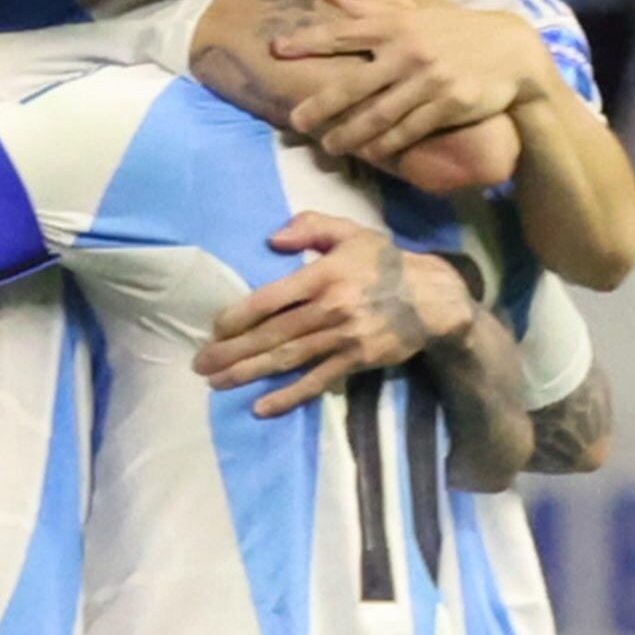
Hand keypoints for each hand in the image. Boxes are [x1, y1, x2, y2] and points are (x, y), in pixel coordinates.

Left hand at [196, 212, 476, 410]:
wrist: (434, 298)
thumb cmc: (386, 263)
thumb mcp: (351, 232)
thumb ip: (311, 227)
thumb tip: (272, 239)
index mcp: (322, 276)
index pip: (270, 299)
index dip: (238, 316)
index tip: (214, 329)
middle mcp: (328, 308)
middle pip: (271, 333)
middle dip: (231, 351)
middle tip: (200, 365)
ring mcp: (342, 338)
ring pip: (286, 358)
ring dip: (248, 373)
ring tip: (217, 383)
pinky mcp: (356, 361)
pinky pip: (315, 381)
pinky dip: (287, 396)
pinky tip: (261, 406)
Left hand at [274, 0, 551, 164]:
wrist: (513, 51)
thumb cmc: (455, 32)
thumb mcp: (414, 13)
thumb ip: (370, 8)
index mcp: (396, 25)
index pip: (343, 32)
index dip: (308, 41)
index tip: (277, 50)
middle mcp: (408, 50)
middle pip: (354, 82)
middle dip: (321, 104)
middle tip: (296, 121)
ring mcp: (428, 79)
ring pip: (378, 114)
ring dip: (350, 133)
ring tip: (328, 145)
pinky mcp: (448, 104)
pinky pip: (409, 130)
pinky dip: (387, 144)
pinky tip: (370, 154)